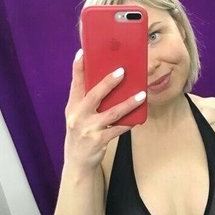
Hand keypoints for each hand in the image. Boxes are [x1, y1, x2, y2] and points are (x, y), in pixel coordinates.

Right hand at [64, 49, 145, 168]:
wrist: (77, 162)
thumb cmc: (81, 132)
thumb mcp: (78, 116)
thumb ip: (87, 100)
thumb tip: (107, 81)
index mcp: (72, 106)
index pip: (75, 83)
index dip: (78, 67)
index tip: (82, 53)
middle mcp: (77, 116)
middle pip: (94, 95)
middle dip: (108, 82)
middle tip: (122, 71)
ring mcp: (87, 129)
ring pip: (112, 113)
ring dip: (128, 103)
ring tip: (142, 95)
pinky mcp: (98, 141)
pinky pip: (117, 129)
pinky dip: (129, 123)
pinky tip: (138, 118)